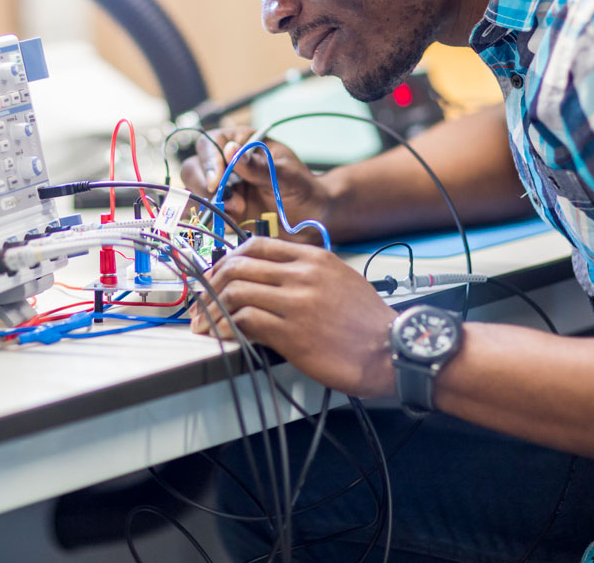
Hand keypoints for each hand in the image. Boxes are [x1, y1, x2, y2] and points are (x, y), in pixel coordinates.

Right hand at [178, 127, 333, 244]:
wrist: (312, 218)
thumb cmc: (302, 188)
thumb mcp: (285, 174)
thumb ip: (259, 166)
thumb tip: (231, 150)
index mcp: (241, 143)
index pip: (210, 143)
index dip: (208, 161)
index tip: (218, 181)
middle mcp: (226, 164)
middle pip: (193, 168)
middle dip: (205, 186)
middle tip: (228, 200)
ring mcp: (222, 188)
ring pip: (194, 192)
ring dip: (209, 204)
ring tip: (238, 210)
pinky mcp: (223, 211)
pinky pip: (204, 214)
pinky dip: (213, 219)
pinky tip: (234, 221)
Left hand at [189, 236, 396, 397]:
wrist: (392, 349)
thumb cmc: (368, 321)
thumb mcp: (340, 279)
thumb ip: (307, 272)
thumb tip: (272, 278)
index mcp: (313, 258)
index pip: (256, 245)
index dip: (227, 259)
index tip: (216, 274)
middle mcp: (302, 274)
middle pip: (238, 265)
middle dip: (211, 284)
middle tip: (201, 301)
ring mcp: (296, 302)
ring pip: (235, 290)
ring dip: (212, 308)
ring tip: (204, 323)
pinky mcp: (292, 333)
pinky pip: (245, 320)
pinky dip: (226, 327)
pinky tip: (222, 335)